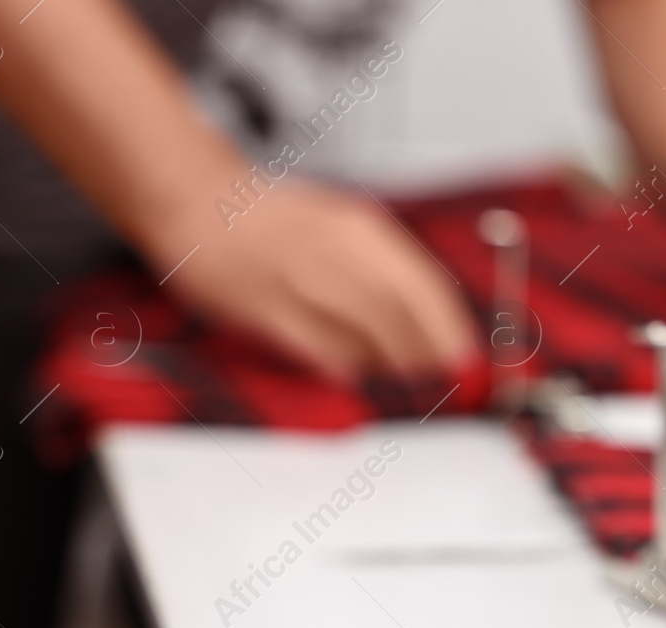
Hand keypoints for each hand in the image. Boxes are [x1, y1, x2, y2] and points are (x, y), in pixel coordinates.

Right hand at [145, 182, 478, 382]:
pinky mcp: (265, 308)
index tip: (466, 356)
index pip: (424, 284)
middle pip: (400, 313)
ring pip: (365, 332)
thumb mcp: (342, 223)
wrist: (199, 202)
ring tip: (409, 387)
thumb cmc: (274, 221)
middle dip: (428, 354)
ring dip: (393, 366)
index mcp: (360, 228)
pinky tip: (360, 381)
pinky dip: (346, 368)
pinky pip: (317, 346)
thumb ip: (384, 265)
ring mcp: (298, 279)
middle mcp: (334, 249)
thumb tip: (430, 317)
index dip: (450, 327)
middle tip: (443, 381)